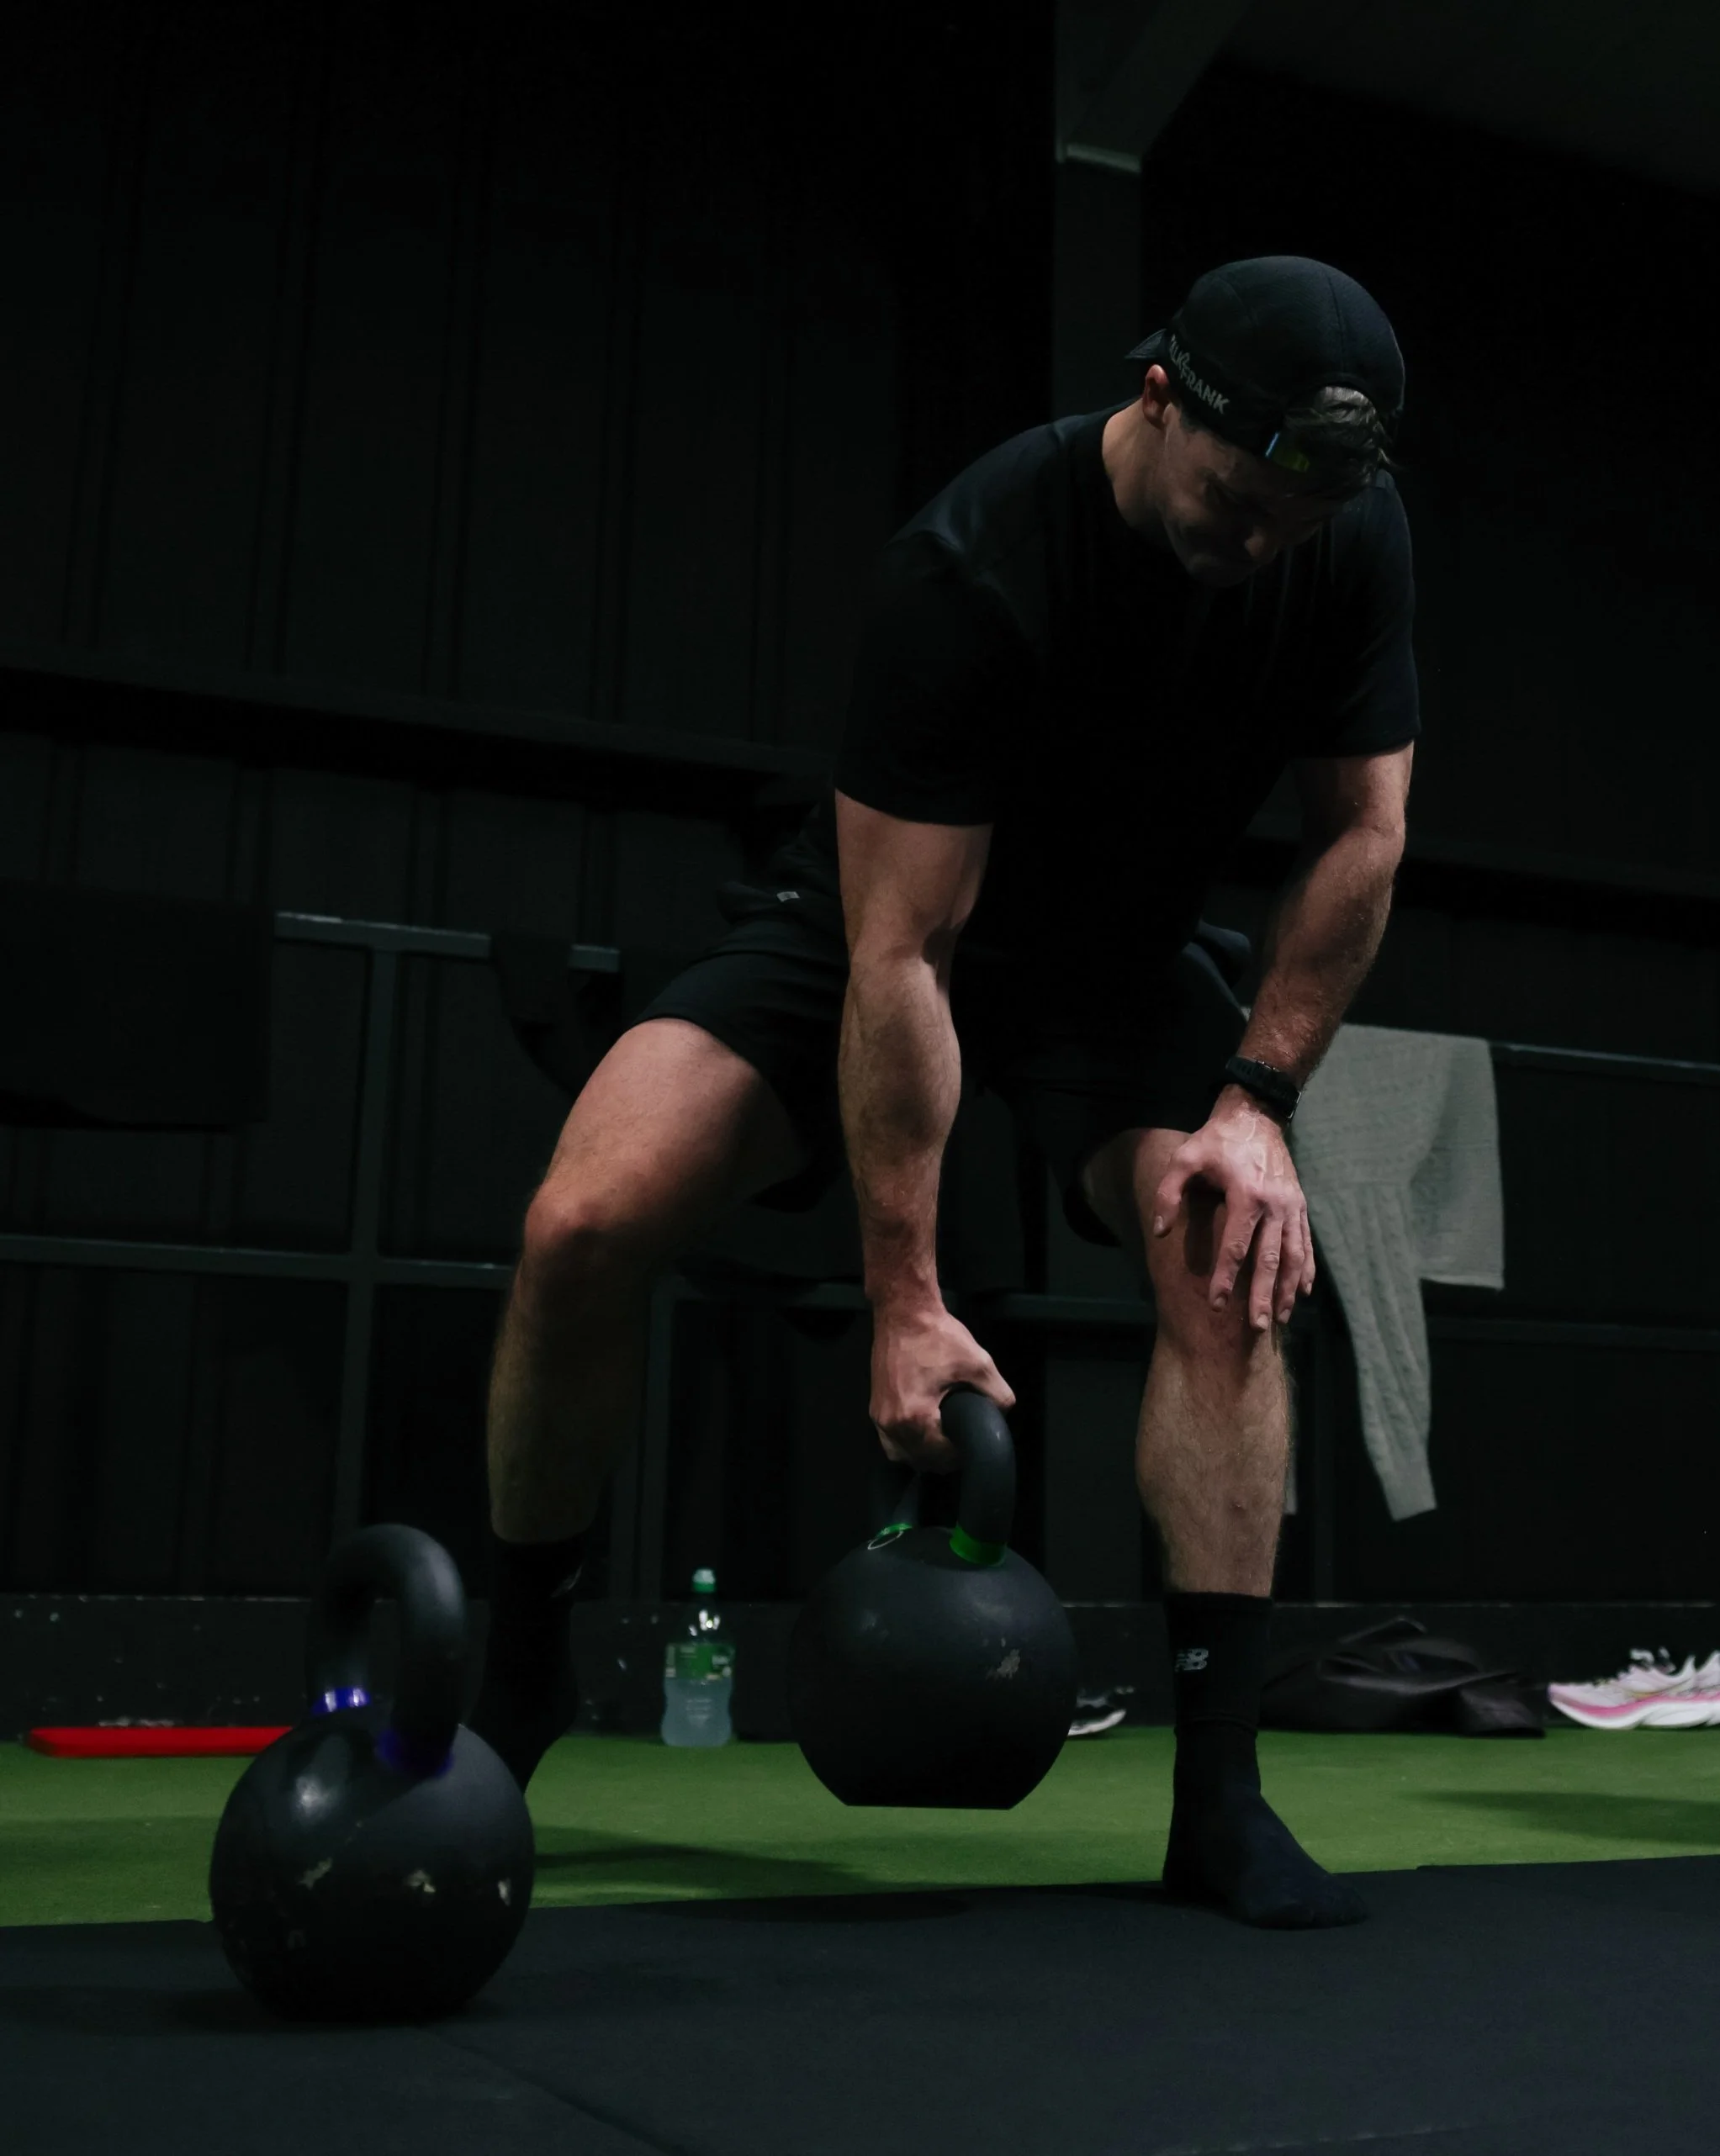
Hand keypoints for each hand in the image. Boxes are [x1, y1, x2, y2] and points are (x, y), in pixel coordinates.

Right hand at [868, 1302, 1014, 1471]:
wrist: (904, 1312)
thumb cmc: (935, 1334)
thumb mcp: (978, 1363)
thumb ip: (998, 1394)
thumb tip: (1002, 1413)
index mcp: (915, 1415)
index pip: (940, 1456)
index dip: (960, 1456)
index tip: (972, 1446)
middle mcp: (892, 1422)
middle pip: (920, 1461)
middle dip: (943, 1458)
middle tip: (962, 1445)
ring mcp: (879, 1415)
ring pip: (902, 1454)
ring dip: (923, 1455)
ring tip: (944, 1442)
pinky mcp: (875, 1406)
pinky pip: (890, 1440)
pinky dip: (907, 1443)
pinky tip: (923, 1433)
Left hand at [1151, 1089, 1314, 1329]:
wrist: (1256, 1115)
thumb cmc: (1217, 1140)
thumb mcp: (1185, 1157)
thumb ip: (1169, 1193)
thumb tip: (1163, 1232)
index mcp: (1246, 1195)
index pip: (1236, 1246)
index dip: (1226, 1277)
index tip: (1217, 1305)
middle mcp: (1274, 1205)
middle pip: (1269, 1259)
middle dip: (1263, 1295)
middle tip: (1257, 1326)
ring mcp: (1292, 1206)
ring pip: (1293, 1255)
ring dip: (1287, 1288)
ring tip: (1281, 1318)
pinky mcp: (1300, 1204)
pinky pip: (1306, 1243)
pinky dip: (1306, 1269)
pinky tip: (1302, 1291)